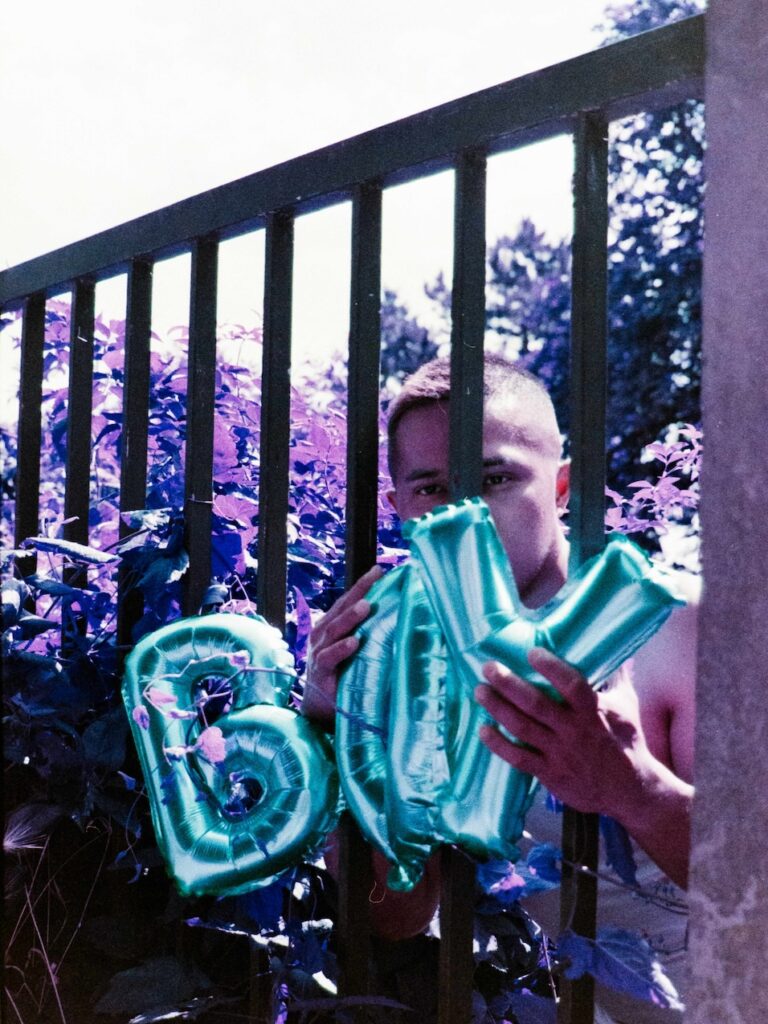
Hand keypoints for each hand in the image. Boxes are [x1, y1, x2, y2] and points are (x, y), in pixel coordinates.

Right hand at [301, 564, 382, 727]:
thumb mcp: (354, 651)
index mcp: (331, 627)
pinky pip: (329, 657)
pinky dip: (341, 649)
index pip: (347, 601)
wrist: (319, 710)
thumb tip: (398, 617)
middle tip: (375, 577)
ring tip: (366, 606)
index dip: (362, 585)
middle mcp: (322, 636)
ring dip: (350, 617)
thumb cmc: (341, 676)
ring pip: (334, 630)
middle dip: (358, 592)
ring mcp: (318, 653)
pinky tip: (354, 642)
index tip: (379, 570)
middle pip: (340, 609)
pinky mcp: (320, 673)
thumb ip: (368, 635)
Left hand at [475, 647, 692, 886]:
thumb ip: (616, 676)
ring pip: (522, 728)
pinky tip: (483, 730)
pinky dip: (498, 744)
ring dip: (498, 708)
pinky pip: (518, 758)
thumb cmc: (627, 741)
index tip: (532, 652)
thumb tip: (613, 646)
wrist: (630, 791)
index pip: (572, 686)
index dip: (552, 668)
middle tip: (489, 667)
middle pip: (536, 704)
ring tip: (480, 690)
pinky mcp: (549, 774)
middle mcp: (574, 731)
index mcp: (594, 712)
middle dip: (509, 684)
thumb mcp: (627, 705)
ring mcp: (559, 753)